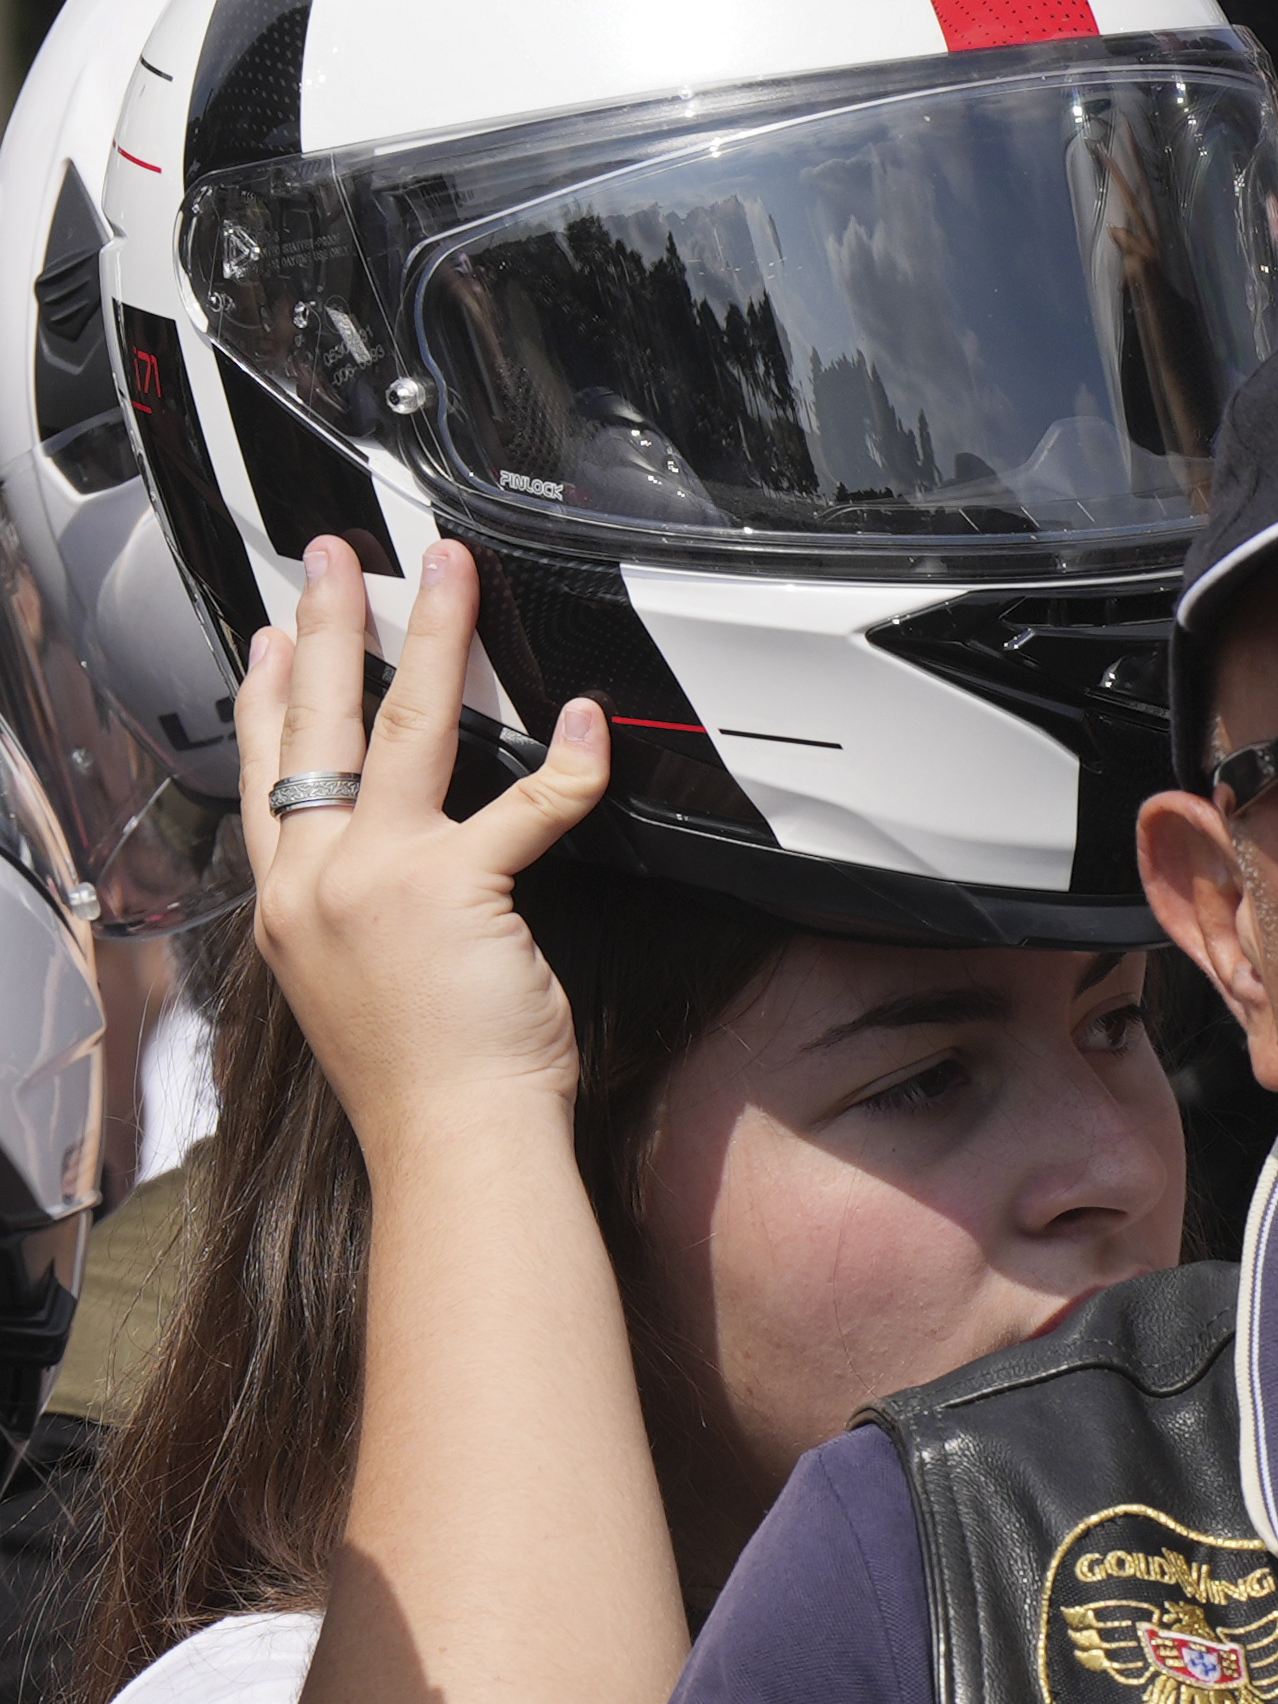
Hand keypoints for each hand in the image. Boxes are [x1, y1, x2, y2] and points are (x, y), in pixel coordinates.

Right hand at [237, 535, 608, 1145]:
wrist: (450, 1145)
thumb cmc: (424, 1080)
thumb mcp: (358, 979)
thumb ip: (362, 912)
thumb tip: (397, 868)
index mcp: (288, 905)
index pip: (267, 775)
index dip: (268, 696)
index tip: (274, 640)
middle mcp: (317, 882)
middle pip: (315, 724)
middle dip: (327, 627)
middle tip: (332, 558)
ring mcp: (378, 881)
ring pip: (404, 726)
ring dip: (431, 635)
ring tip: (441, 570)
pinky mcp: (454, 890)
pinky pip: (527, 803)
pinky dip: (567, 760)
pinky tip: (584, 718)